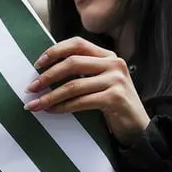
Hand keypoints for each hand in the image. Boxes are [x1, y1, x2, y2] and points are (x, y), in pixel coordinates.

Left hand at [24, 37, 149, 145]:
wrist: (139, 127)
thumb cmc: (114, 105)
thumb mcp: (102, 82)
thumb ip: (84, 72)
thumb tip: (47, 73)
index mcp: (108, 55)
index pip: (77, 43)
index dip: (55, 51)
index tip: (37, 64)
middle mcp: (114, 63)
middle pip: (72, 63)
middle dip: (47, 76)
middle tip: (31, 88)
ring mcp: (116, 80)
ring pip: (73, 85)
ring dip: (50, 96)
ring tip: (35, 104)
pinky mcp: (115, 98)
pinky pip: (81, 102)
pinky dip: (62, 107)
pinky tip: (52, 111)